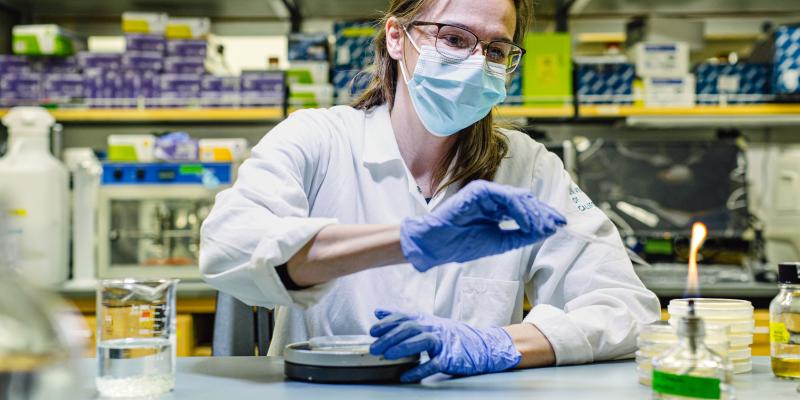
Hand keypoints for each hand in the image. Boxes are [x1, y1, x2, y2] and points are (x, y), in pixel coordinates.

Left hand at [369, 309, 520, 381]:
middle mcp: (434, 328)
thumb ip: (402, 318)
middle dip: (389, 337)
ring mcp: (443, 342)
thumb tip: (378, 311)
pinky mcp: (450, 357)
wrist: (480, 345)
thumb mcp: (426, 323)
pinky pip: (433, 364)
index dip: (387, 322)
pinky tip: (405, 376)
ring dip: (401, 348)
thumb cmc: (448, 335)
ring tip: (386, 356)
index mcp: (426, 320)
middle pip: (409, 328)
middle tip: (373, 347)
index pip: (404, 317)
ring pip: (421, 342)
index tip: (372, 330)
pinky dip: (419, 370)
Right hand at [400, 180, 565, 270]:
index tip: (560, 224)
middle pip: (525, 200)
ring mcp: (486, 193)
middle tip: (555, 224)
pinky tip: (526, 222)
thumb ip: (522, 235)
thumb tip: (547, 230)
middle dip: (543, 213)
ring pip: (518, 197)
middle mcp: (493, 199)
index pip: (525, 208)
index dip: (543, 215)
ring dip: (532, 213)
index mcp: (497, 210)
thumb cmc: (463, 244)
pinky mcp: (479, 190)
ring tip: (541, 227)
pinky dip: (518, 209)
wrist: (439, 245)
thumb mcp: (501, 242)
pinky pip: (505, 197)